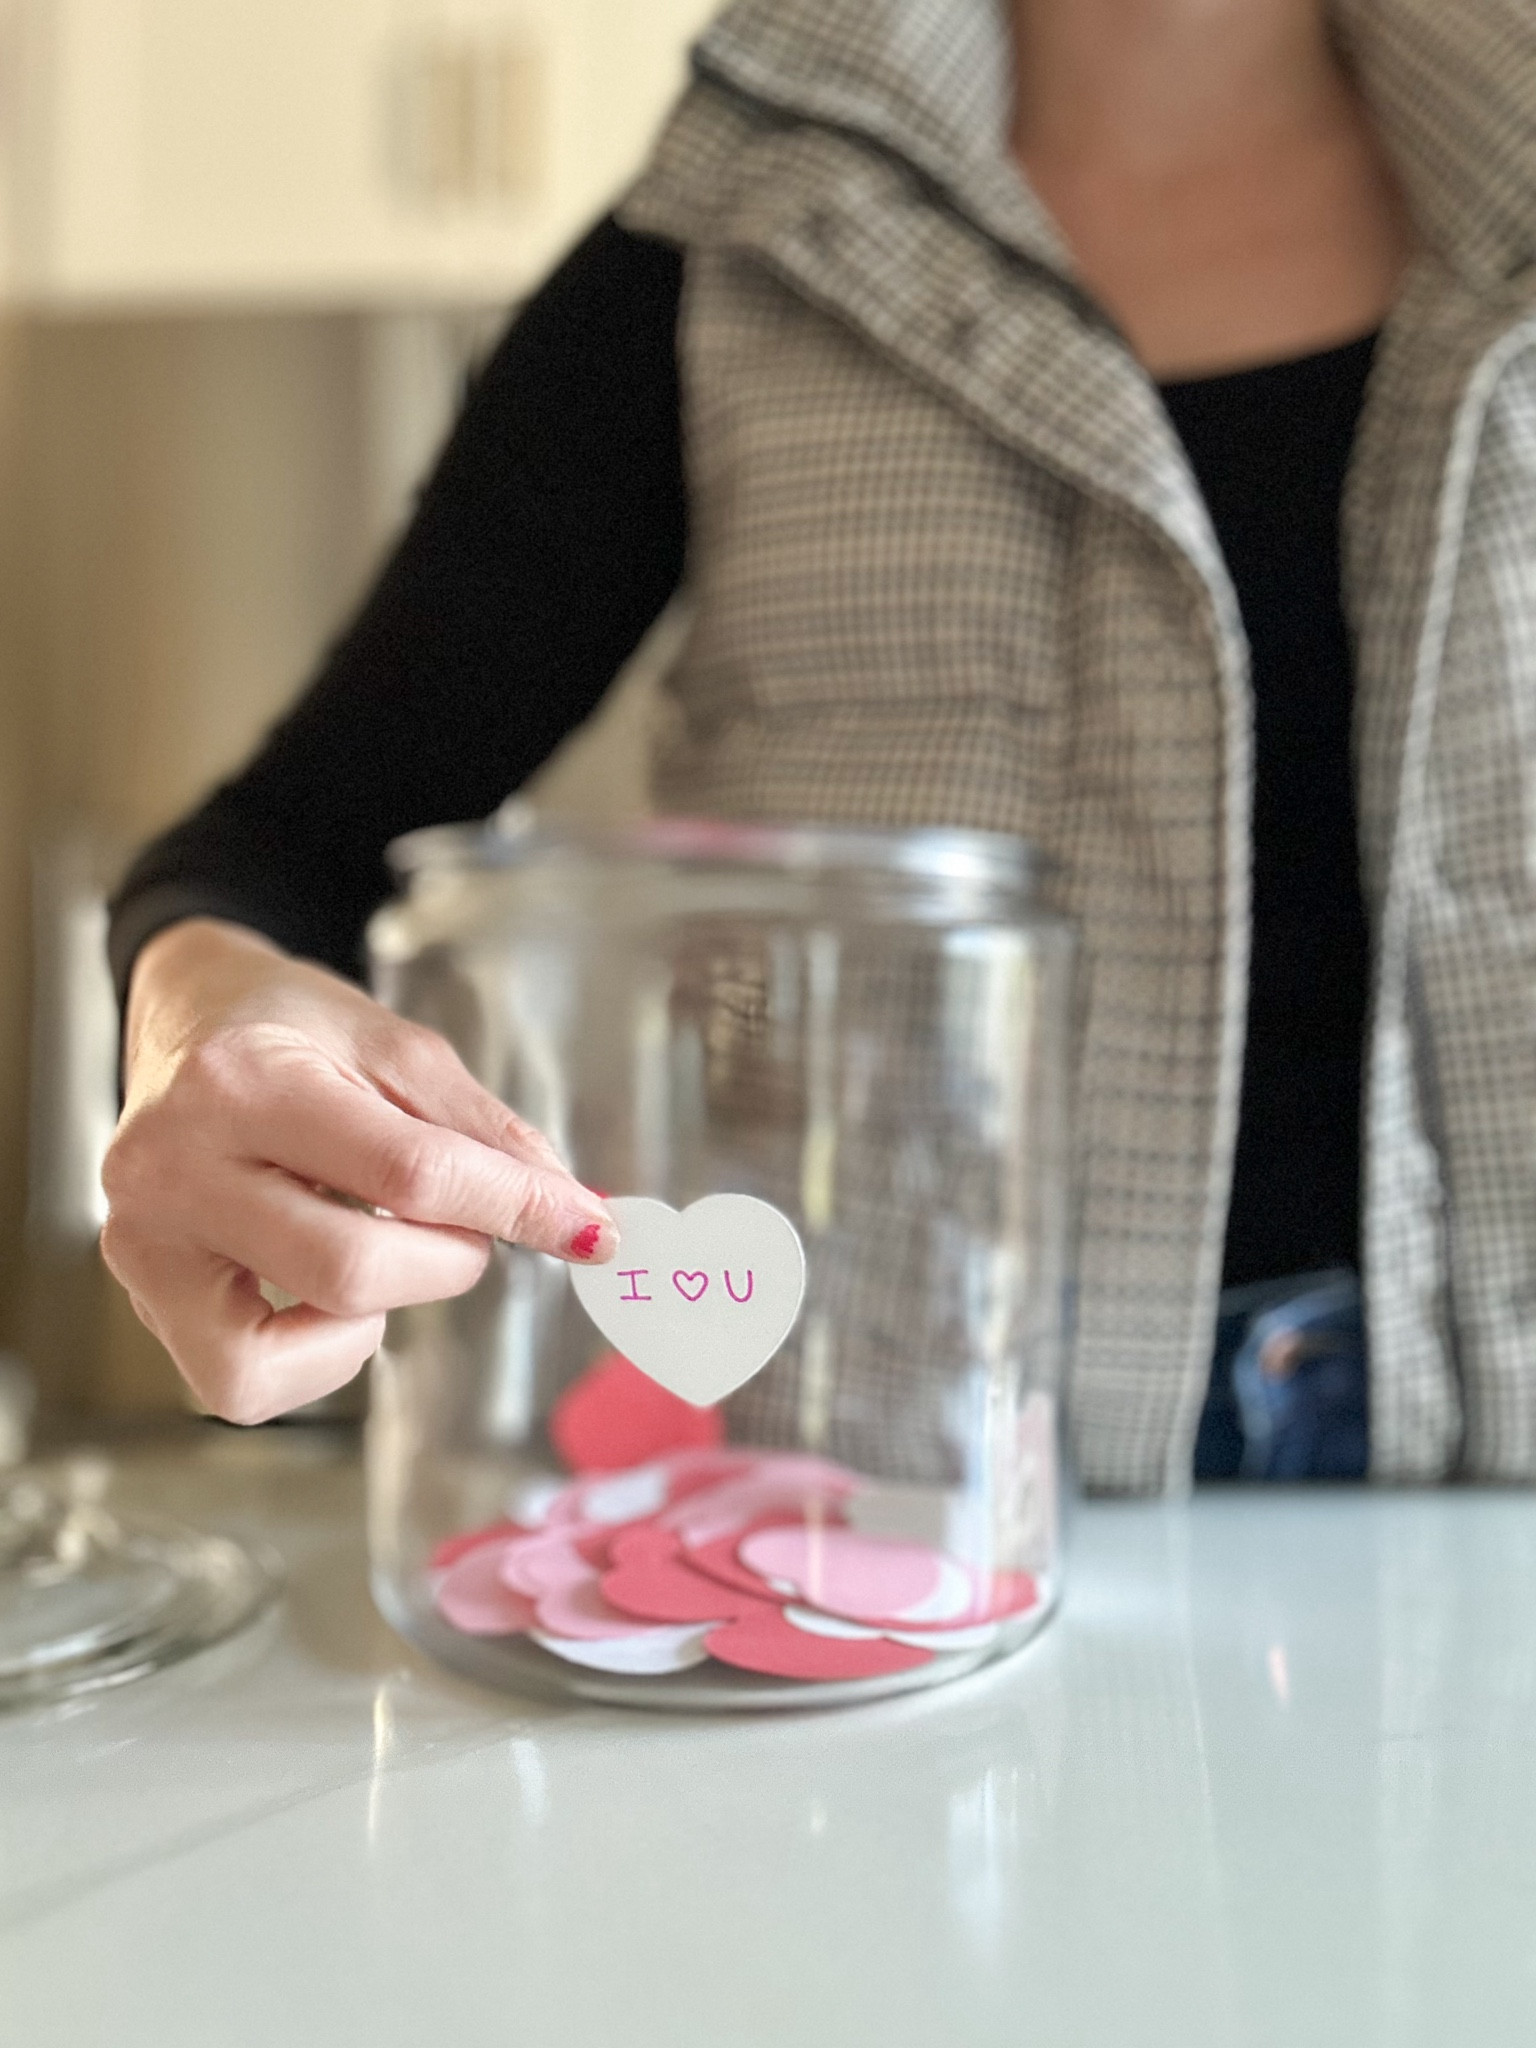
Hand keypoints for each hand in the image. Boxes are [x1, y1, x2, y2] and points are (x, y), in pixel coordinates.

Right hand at [102, 918, 614, 1423]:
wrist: (183, 1017)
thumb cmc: (293, 1030)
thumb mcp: (398, 1048)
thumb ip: (484, 1133)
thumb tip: (575, 1216)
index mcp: (244, 1081)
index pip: (408, 1173)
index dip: (515, 1208)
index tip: (589, 1229)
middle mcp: (175, 1166)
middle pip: (354, 1270)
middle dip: (449, 1261)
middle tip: (465, 1225)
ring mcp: (145, 1238)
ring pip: (284, 1350)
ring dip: (374, 1315)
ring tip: (380, 1245)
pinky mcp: (143, 1291)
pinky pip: (238, 1382)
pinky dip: (311, 1354)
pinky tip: (324, 1286)